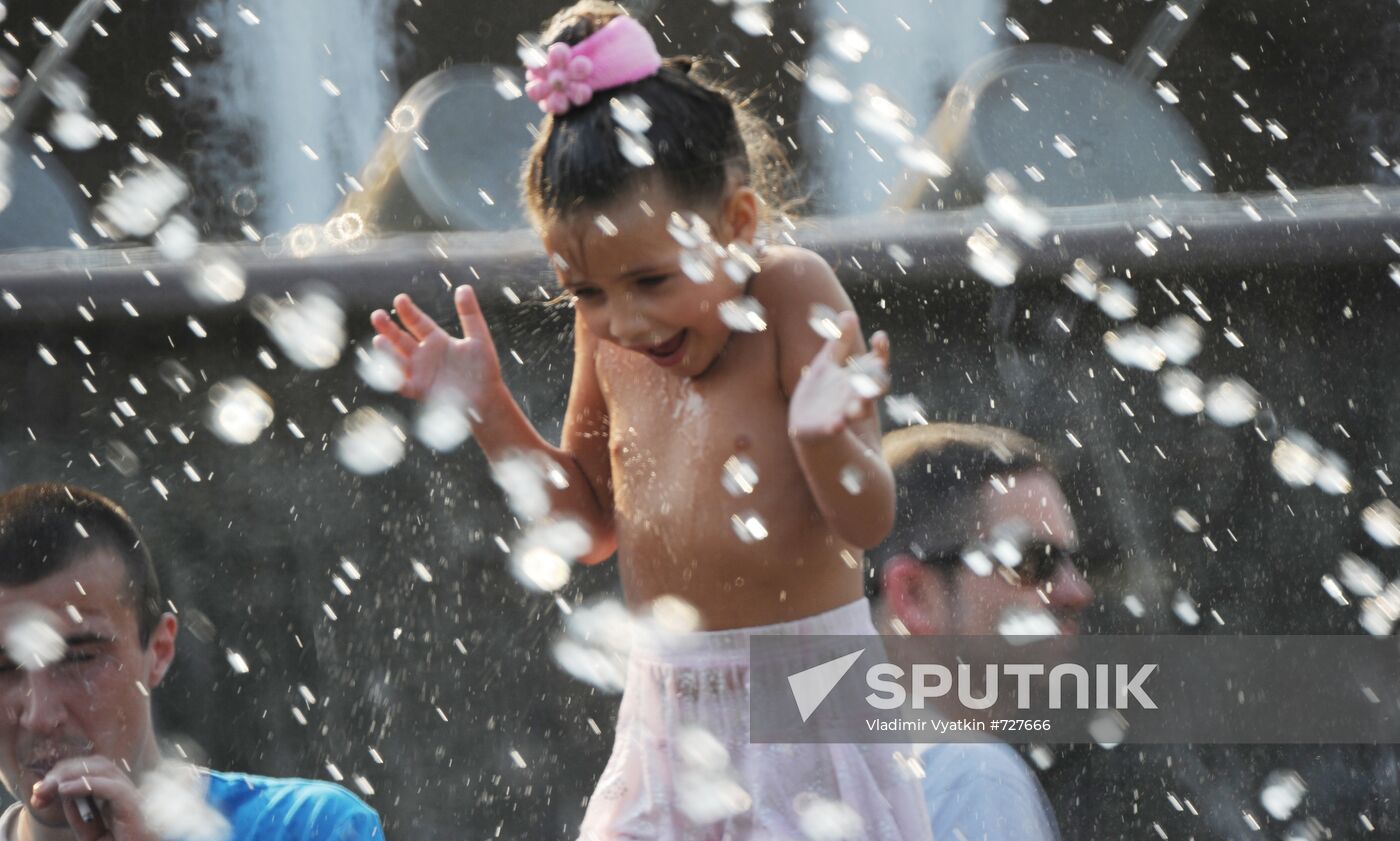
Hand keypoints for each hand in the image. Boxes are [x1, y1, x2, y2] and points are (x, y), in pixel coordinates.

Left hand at [31, 756, 156, 840]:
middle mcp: (127, 791)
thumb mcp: (91, 834)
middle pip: (96, 764)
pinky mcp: (135, 809)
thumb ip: (80, 816)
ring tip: (50, 786)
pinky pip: (113, 789)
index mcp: (117, 795)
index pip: (92, 769)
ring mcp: (132, 798)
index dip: (65, 773)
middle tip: (41, 788)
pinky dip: (87, 785)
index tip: (40, 791)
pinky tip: (66, 790)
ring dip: (72, 773)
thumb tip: (65, 792)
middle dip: (65, 770)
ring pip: (105, 769)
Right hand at [370, 286, 503, 406]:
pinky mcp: (420, 390)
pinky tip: (384, 368)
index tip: (400, 298)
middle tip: (377, 315)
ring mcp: (420, 372)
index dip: (408, 311)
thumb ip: (470, 315)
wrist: (487, 399)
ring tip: (378, 339)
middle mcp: (424, 355)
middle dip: (388, 328)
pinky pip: (402, 384)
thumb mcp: (478, 338)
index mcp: (437, 340)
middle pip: (401, 338)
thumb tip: (464, 287)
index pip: (418, 322)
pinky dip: (392, 377)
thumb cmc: (484, 369)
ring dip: (387, 351)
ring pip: (397, 359)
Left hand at [788, 310, 890, 441]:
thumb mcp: (828, 363)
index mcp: (856, 378)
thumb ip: (840, 342)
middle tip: (878, 368)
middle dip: (877, 380)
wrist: (804, 421)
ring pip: (860, 410)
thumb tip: (849, 314)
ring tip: (862, 401)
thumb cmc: (821, 390)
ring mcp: (843, 413)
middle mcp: (855, 396)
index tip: (880, 336)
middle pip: (874, 389)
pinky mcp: (826, 427)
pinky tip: (836, 424)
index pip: (875, 364)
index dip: (880, 351)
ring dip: (862, 405)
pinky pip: (834, 428)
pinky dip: (836, 425)